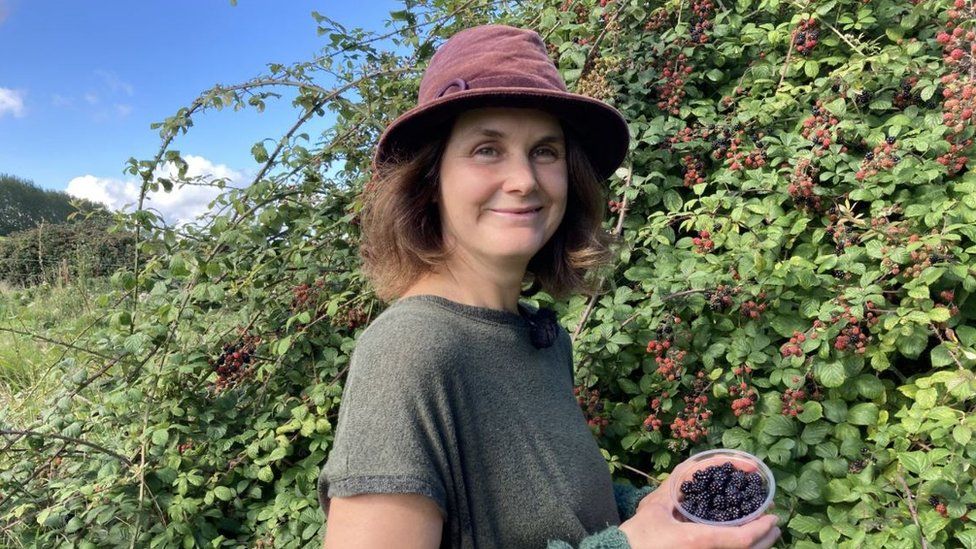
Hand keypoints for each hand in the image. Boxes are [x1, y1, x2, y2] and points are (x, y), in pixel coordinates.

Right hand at [617, 473, 780, 548]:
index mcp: (698, 540)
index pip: (741, 539)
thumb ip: (676, 487)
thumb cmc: (637, 535)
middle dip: (765, 538)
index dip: (761, 528)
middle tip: (773, 524)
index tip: (772, 516)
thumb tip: (696, 469)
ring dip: (756, 546)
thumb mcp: (656, 507)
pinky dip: (738, 548)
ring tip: (764, 534)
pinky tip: (741, 542)